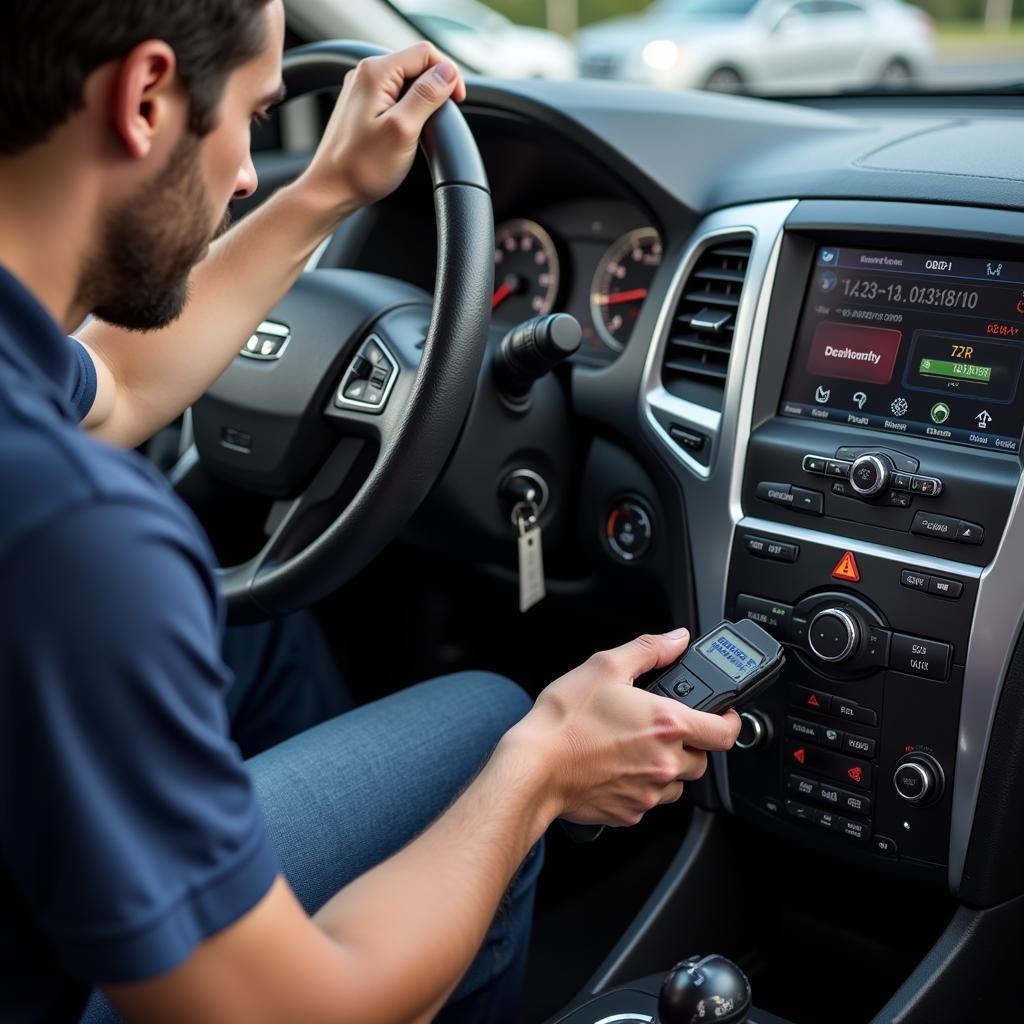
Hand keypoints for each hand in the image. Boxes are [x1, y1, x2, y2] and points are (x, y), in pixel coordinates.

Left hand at [299, 42, 466, 211]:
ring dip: (423, 101)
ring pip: (407, 82)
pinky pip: (395, 97)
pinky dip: (409, 110)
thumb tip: (448, 72)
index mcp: (376, 72)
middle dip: (436, 88)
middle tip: (439, 121)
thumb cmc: (362, 167)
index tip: (457, 103)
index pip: (426, 53)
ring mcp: (363, 90)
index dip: (449, 74)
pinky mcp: (364, 106)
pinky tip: (408, 132)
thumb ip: (427, 96)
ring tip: (423, 130)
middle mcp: (366, 74)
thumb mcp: (403, 129)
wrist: (332, 190)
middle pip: (416, 65)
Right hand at [504, 630, 741, 827]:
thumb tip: (677, 639)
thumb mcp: (604, 666)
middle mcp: (665, 762)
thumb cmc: (565, 721)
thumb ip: (649, 649)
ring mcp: (649, 791)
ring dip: (666, 766)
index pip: (726, 732)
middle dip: (689, 742)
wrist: (533, 767)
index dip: (730, 721)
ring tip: (635, 747)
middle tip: (661, 727)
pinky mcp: (631, 813)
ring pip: (677, 782)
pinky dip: (641, 785)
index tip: (723, 715)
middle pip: (702, 759)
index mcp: (667, 724)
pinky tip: (616, 767)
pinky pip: (649, 800)